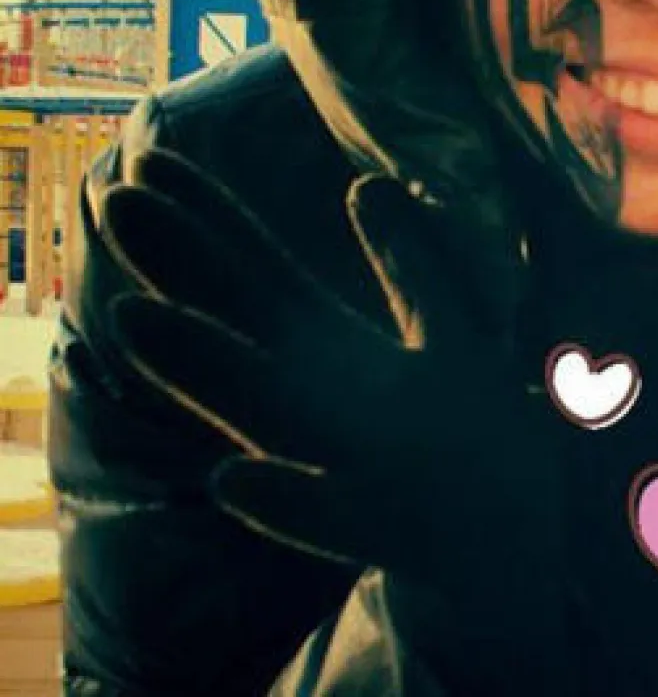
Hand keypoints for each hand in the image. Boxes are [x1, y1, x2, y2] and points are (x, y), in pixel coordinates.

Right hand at [99, 150, 571, 690]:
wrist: (503, 536)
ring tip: (136, 320)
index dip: (212, 219)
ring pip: (267, 412)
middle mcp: (320, 401)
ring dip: (205, 369)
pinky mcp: (388, 528)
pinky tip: (235, 481)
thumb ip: (407, 263)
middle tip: (114, 203)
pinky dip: (285, 501)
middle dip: (185, 265)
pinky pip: (335, 517)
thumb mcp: (447, 325)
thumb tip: (363, 182)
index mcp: (330, 350)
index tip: (148, 159)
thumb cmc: (470, 427)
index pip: (259, 274)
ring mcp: (348, 462)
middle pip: (246, 325)